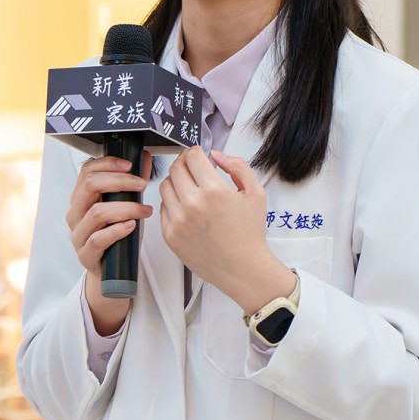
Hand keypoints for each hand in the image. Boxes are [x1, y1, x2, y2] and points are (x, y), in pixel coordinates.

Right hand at [66, 151, 152, 333]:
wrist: (111, 273)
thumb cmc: (118, 237)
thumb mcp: (128, 206)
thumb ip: (134, 183)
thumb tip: (146, 158)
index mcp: (81, 198)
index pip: (87, 171)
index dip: (107, 163)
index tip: (130, 165)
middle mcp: (75, 213)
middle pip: (89, 186)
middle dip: (119, 181)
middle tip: (142, 185)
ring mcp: (78, 234)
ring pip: (96, 212)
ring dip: (125, 208)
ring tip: (145, 210)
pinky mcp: (85, 254)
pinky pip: (98, 239)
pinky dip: (117, 230)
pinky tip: (131, 226)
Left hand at [158, 147, 293, 313]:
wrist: (243, 268)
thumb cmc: (250, 233)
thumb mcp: (255, 192)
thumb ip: (237, 166)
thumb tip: (216, 155)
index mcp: (214, 190)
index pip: (192, 156)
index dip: (195, 151)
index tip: (198, 154)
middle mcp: (192, 204)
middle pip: (175, 168)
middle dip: (184, 163)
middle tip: (192, 167)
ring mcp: (178, 221)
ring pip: (165, 186)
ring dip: (176, 181)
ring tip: (190, 188)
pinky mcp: (169, 235)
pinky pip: (163, 208)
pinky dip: (172, 203)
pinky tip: (186, 207)